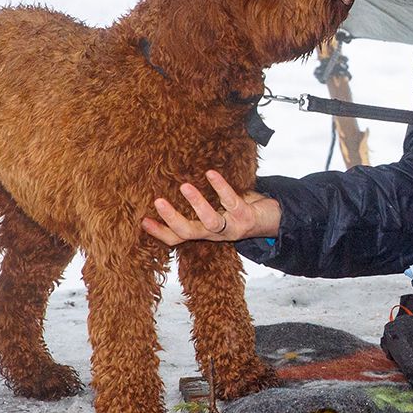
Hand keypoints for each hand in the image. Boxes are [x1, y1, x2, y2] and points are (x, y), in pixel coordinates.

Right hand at [141, 170, 280, 245]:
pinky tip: (211, 174)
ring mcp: (230, 227)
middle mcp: (214, 234)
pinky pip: (231, 201)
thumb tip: (172, 182)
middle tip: (157, 202)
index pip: (177, 238)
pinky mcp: (245, 216)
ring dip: (197, 204)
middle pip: (188, 233)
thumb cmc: (237, 210)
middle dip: (171, 220)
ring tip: (184, 186)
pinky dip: (221, 187)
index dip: (159, 232)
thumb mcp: (215, 209)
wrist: (271, 219)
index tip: (141, 220)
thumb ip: (197, 203)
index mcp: (203, 232)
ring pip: (210, 222)